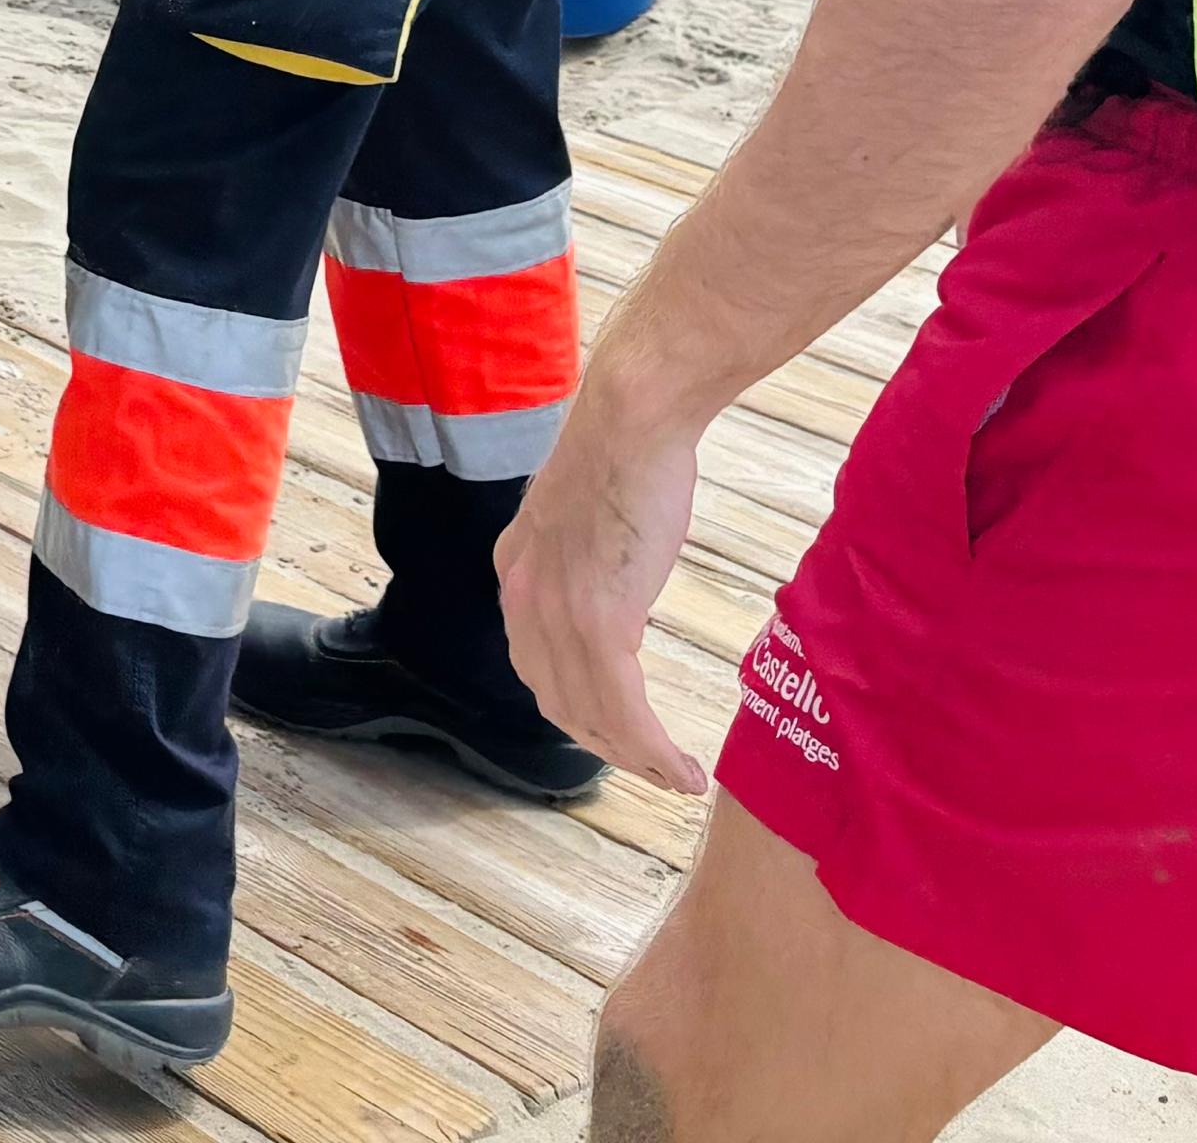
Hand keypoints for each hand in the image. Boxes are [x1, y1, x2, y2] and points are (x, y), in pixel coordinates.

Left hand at [495, 398, 713, 794]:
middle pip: (558, 700)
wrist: (633, 418)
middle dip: (605, 744)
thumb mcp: (583, 515)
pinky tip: (680, 769)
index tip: (613, 732)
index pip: (535, 664)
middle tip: (650, 769)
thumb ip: (582, 557)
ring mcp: (558, 611)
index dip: (574, 708)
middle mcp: (524, 596)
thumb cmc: (625, 452)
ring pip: (592, 715)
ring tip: (673, 779)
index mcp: (516, 570)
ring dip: (636, 759)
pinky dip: (653, 750)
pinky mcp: (601, 619)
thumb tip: (607, 578)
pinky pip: (625, 708)